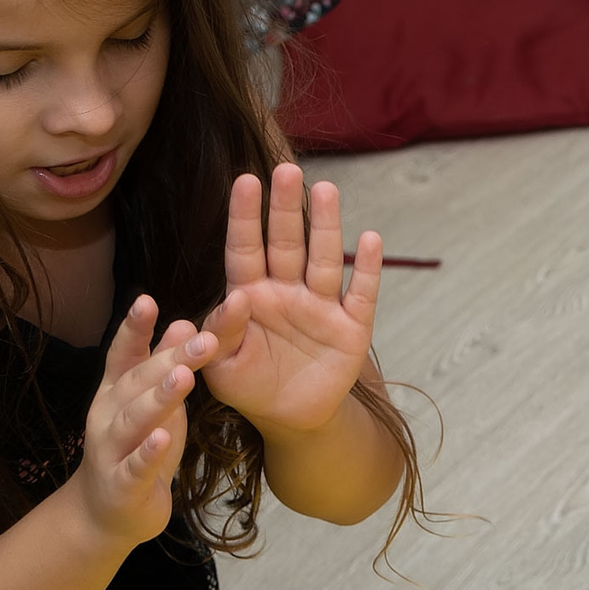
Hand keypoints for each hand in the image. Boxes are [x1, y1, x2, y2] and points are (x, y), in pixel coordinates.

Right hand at [73, 297, 220, 546]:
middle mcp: (107, 416)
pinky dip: (149, 452)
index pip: (123, 355)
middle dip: (170, 359)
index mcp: (115, 392)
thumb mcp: (155, 403)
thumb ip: (165, 366)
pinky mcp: (123, 484)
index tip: (147, 300)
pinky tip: (163, 438)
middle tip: (205, 338)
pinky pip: (136, 466)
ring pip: (134, 421)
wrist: (107, 512)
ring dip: (158, 399)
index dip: (134, 329)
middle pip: (138, 383)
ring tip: (183, 377)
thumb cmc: (138, 446)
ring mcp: (112, 450)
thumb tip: (184, 322)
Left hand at [201, 166, 381, 436]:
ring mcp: (321, 307)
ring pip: (324, 259)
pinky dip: (368, 268)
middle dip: (286, 208)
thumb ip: (220, 332)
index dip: (244, 216)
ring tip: (326, 190)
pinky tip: (371, 238)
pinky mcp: (352, 327)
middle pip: (286, 243)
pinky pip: (362, 293)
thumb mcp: (217, 365)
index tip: (244, 180)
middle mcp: (287, 291)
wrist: (290, 419)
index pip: (245, 248)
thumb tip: (236, 297)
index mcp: (249, 295)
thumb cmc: (248, 386)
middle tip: (287, 170)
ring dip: (326, 226)